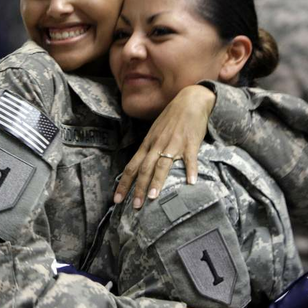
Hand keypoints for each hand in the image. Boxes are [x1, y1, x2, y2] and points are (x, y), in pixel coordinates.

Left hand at [114, 85, 214, 208]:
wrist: (189, 101)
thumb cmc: (171, 118)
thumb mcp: (155, 132)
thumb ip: (149, 149)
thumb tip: (142, 166)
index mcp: (148, 144)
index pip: (132, 166)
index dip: (124, 184)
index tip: (117, 199)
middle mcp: (157, 145)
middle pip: (144, 169)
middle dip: (138, 188)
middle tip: (134, 206)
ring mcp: (173, 144)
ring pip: (162, 165)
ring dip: (157, 181)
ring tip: (153, 197)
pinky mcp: (190, 143)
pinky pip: (189, 159)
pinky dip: (190, 170)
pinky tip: (191, 182)